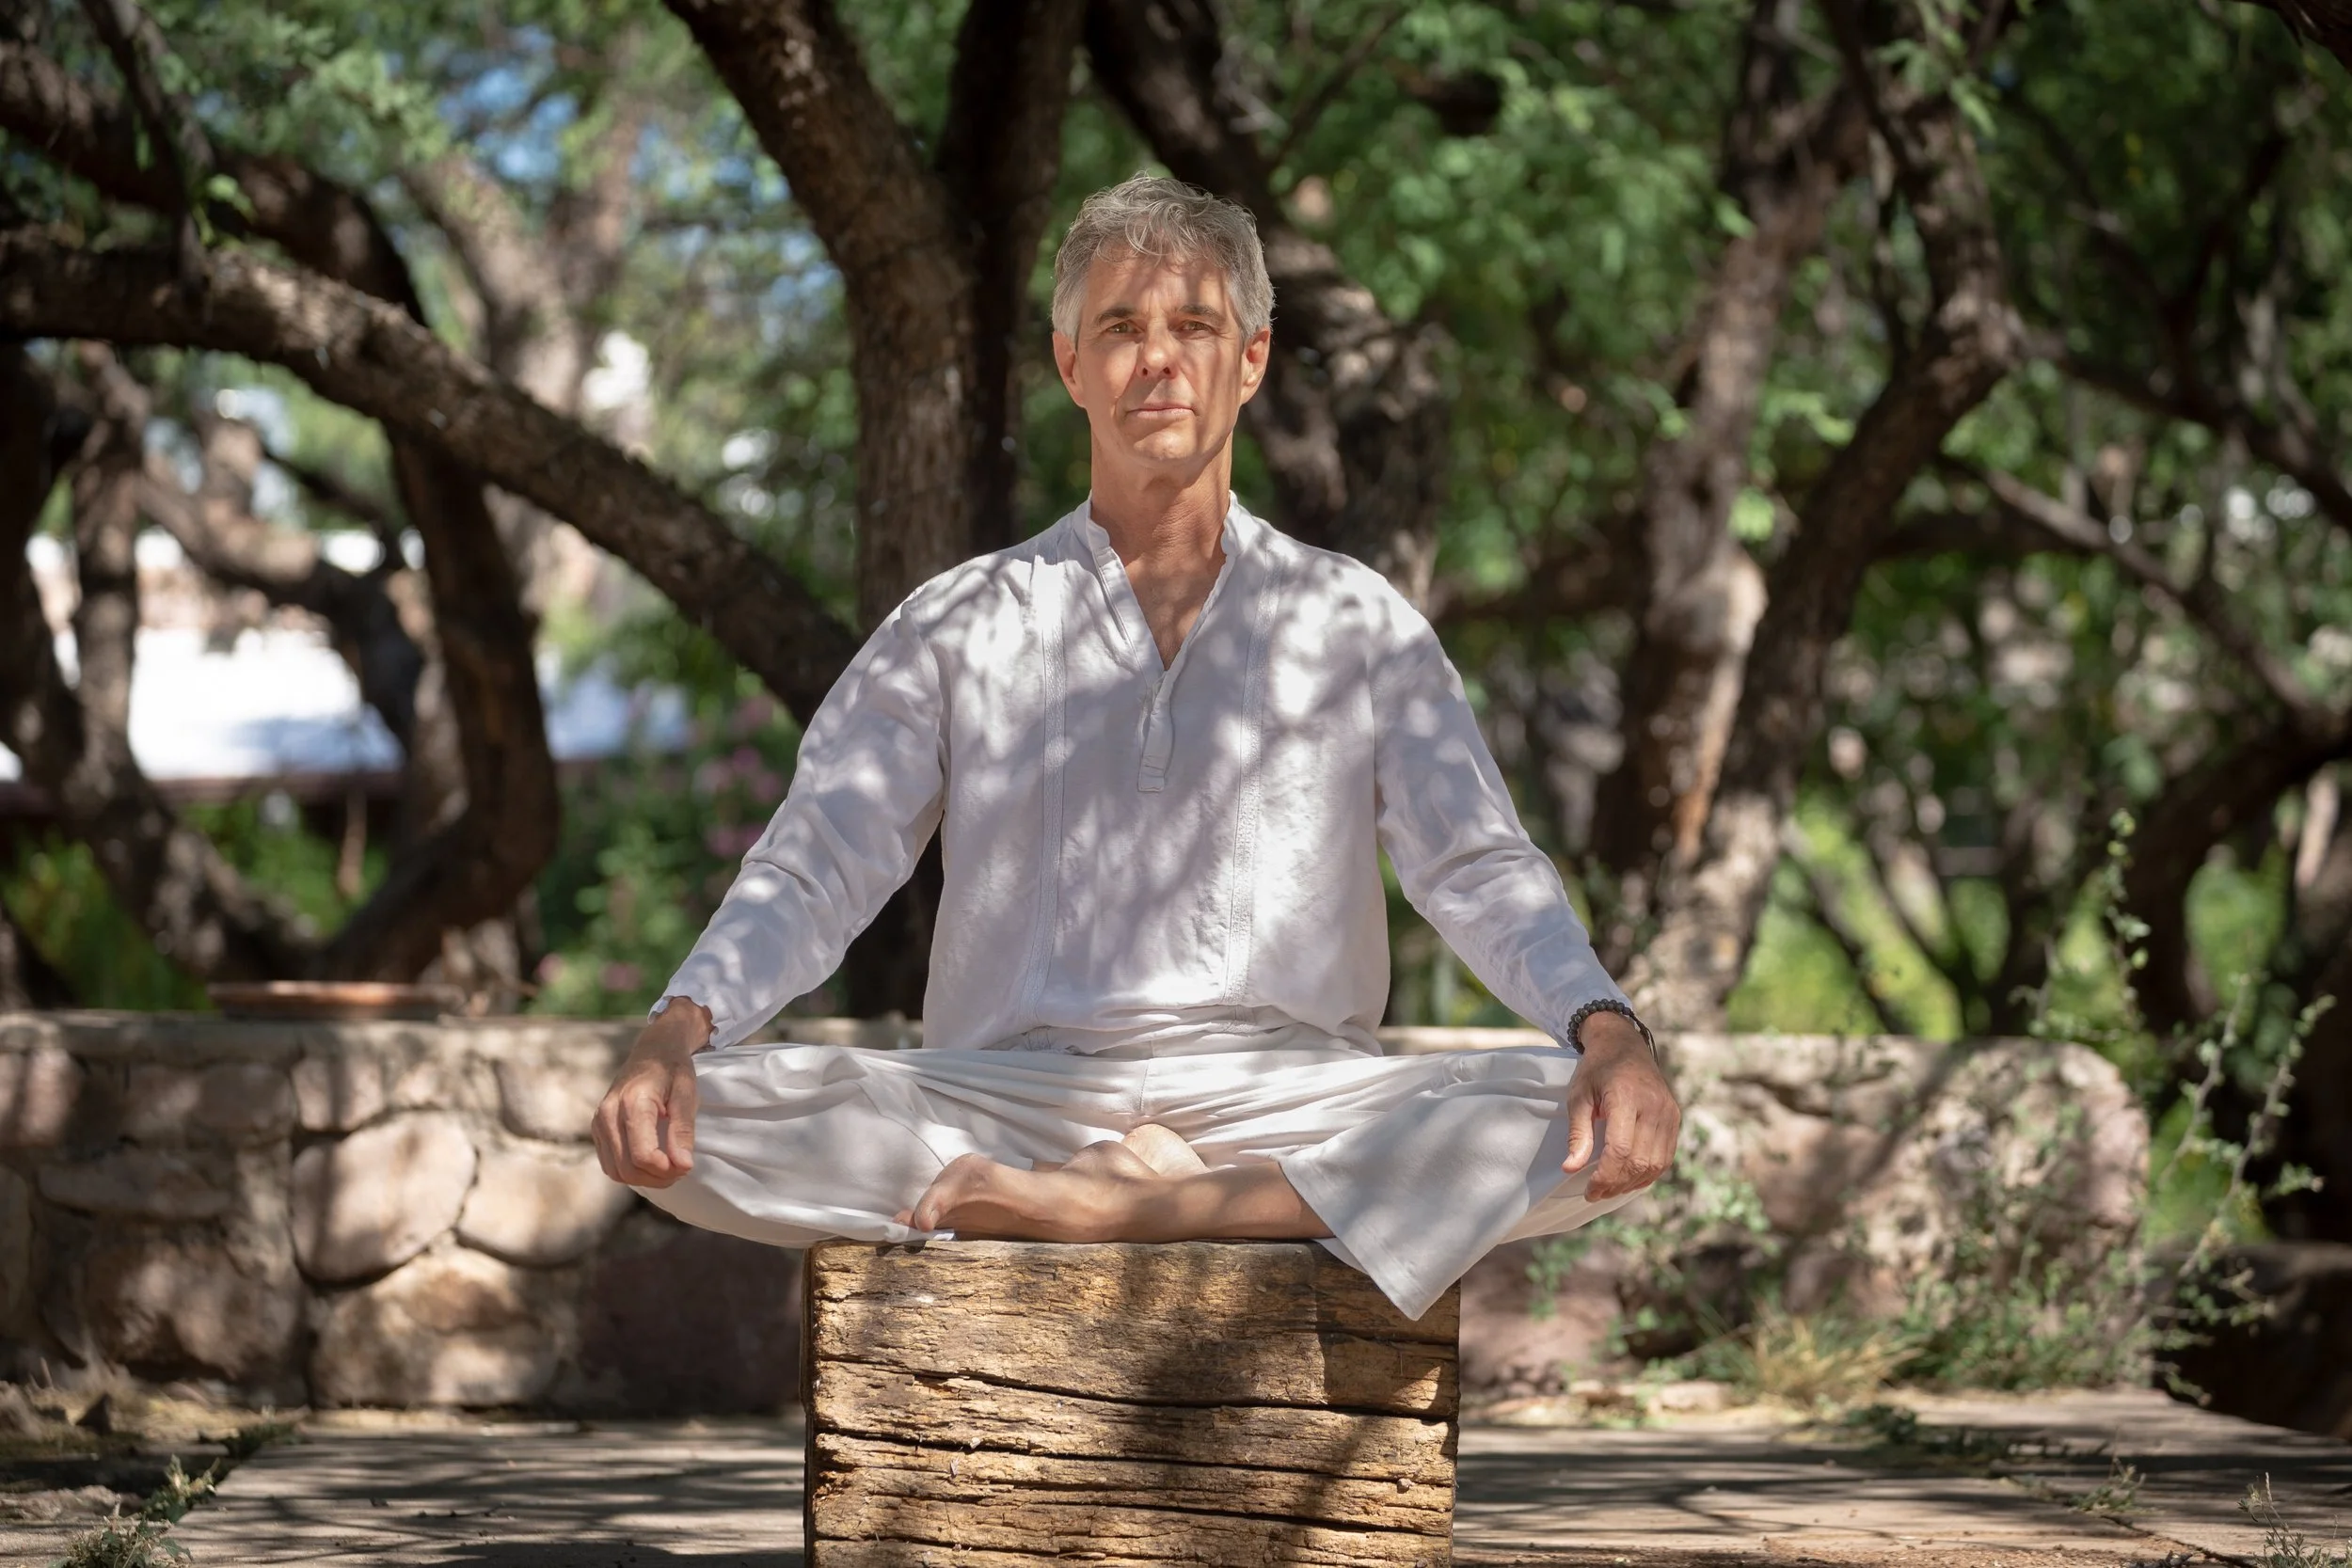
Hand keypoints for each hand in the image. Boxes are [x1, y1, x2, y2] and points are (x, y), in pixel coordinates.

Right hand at [592, 997, 710, 1188]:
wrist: (652, 1050)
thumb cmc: (673, 1071)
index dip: (665, 1170)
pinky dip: (630, 1171)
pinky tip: (652, 1162)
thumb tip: (683, 1166)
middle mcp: (608, 1114)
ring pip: (615, 1171)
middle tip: (680, 1169)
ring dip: (643, 1178)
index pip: (642, 1155)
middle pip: (627, 1168)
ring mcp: (598, 1122)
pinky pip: (610, 1164)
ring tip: (668, 1168)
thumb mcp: (687, 1095)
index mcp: (632, 1103)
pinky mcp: (597, 1129)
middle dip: (657, 1178)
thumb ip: (683, 1131)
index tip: (685, 1166)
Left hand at [1561, 1011, 1679, 1200]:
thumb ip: (1578, 1133)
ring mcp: (1669, 1112)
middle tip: (1596, 1193)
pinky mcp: (1675, 1117)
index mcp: (1627, 1097)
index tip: (1589, 1190)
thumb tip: (1571, 1168)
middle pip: (1640, 1160)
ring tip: (1610, 1189)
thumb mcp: (1579, 1096)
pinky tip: (1629, 1179)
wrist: (1624, 1044)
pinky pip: (1666, 1157)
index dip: (1605, 1176)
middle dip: (1617, 1184)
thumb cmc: (1596, 1070)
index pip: (1621, 1149)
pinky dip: (1648, 1173)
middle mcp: (1654, 1106)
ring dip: (1632, 1183)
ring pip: (1656, 1163)